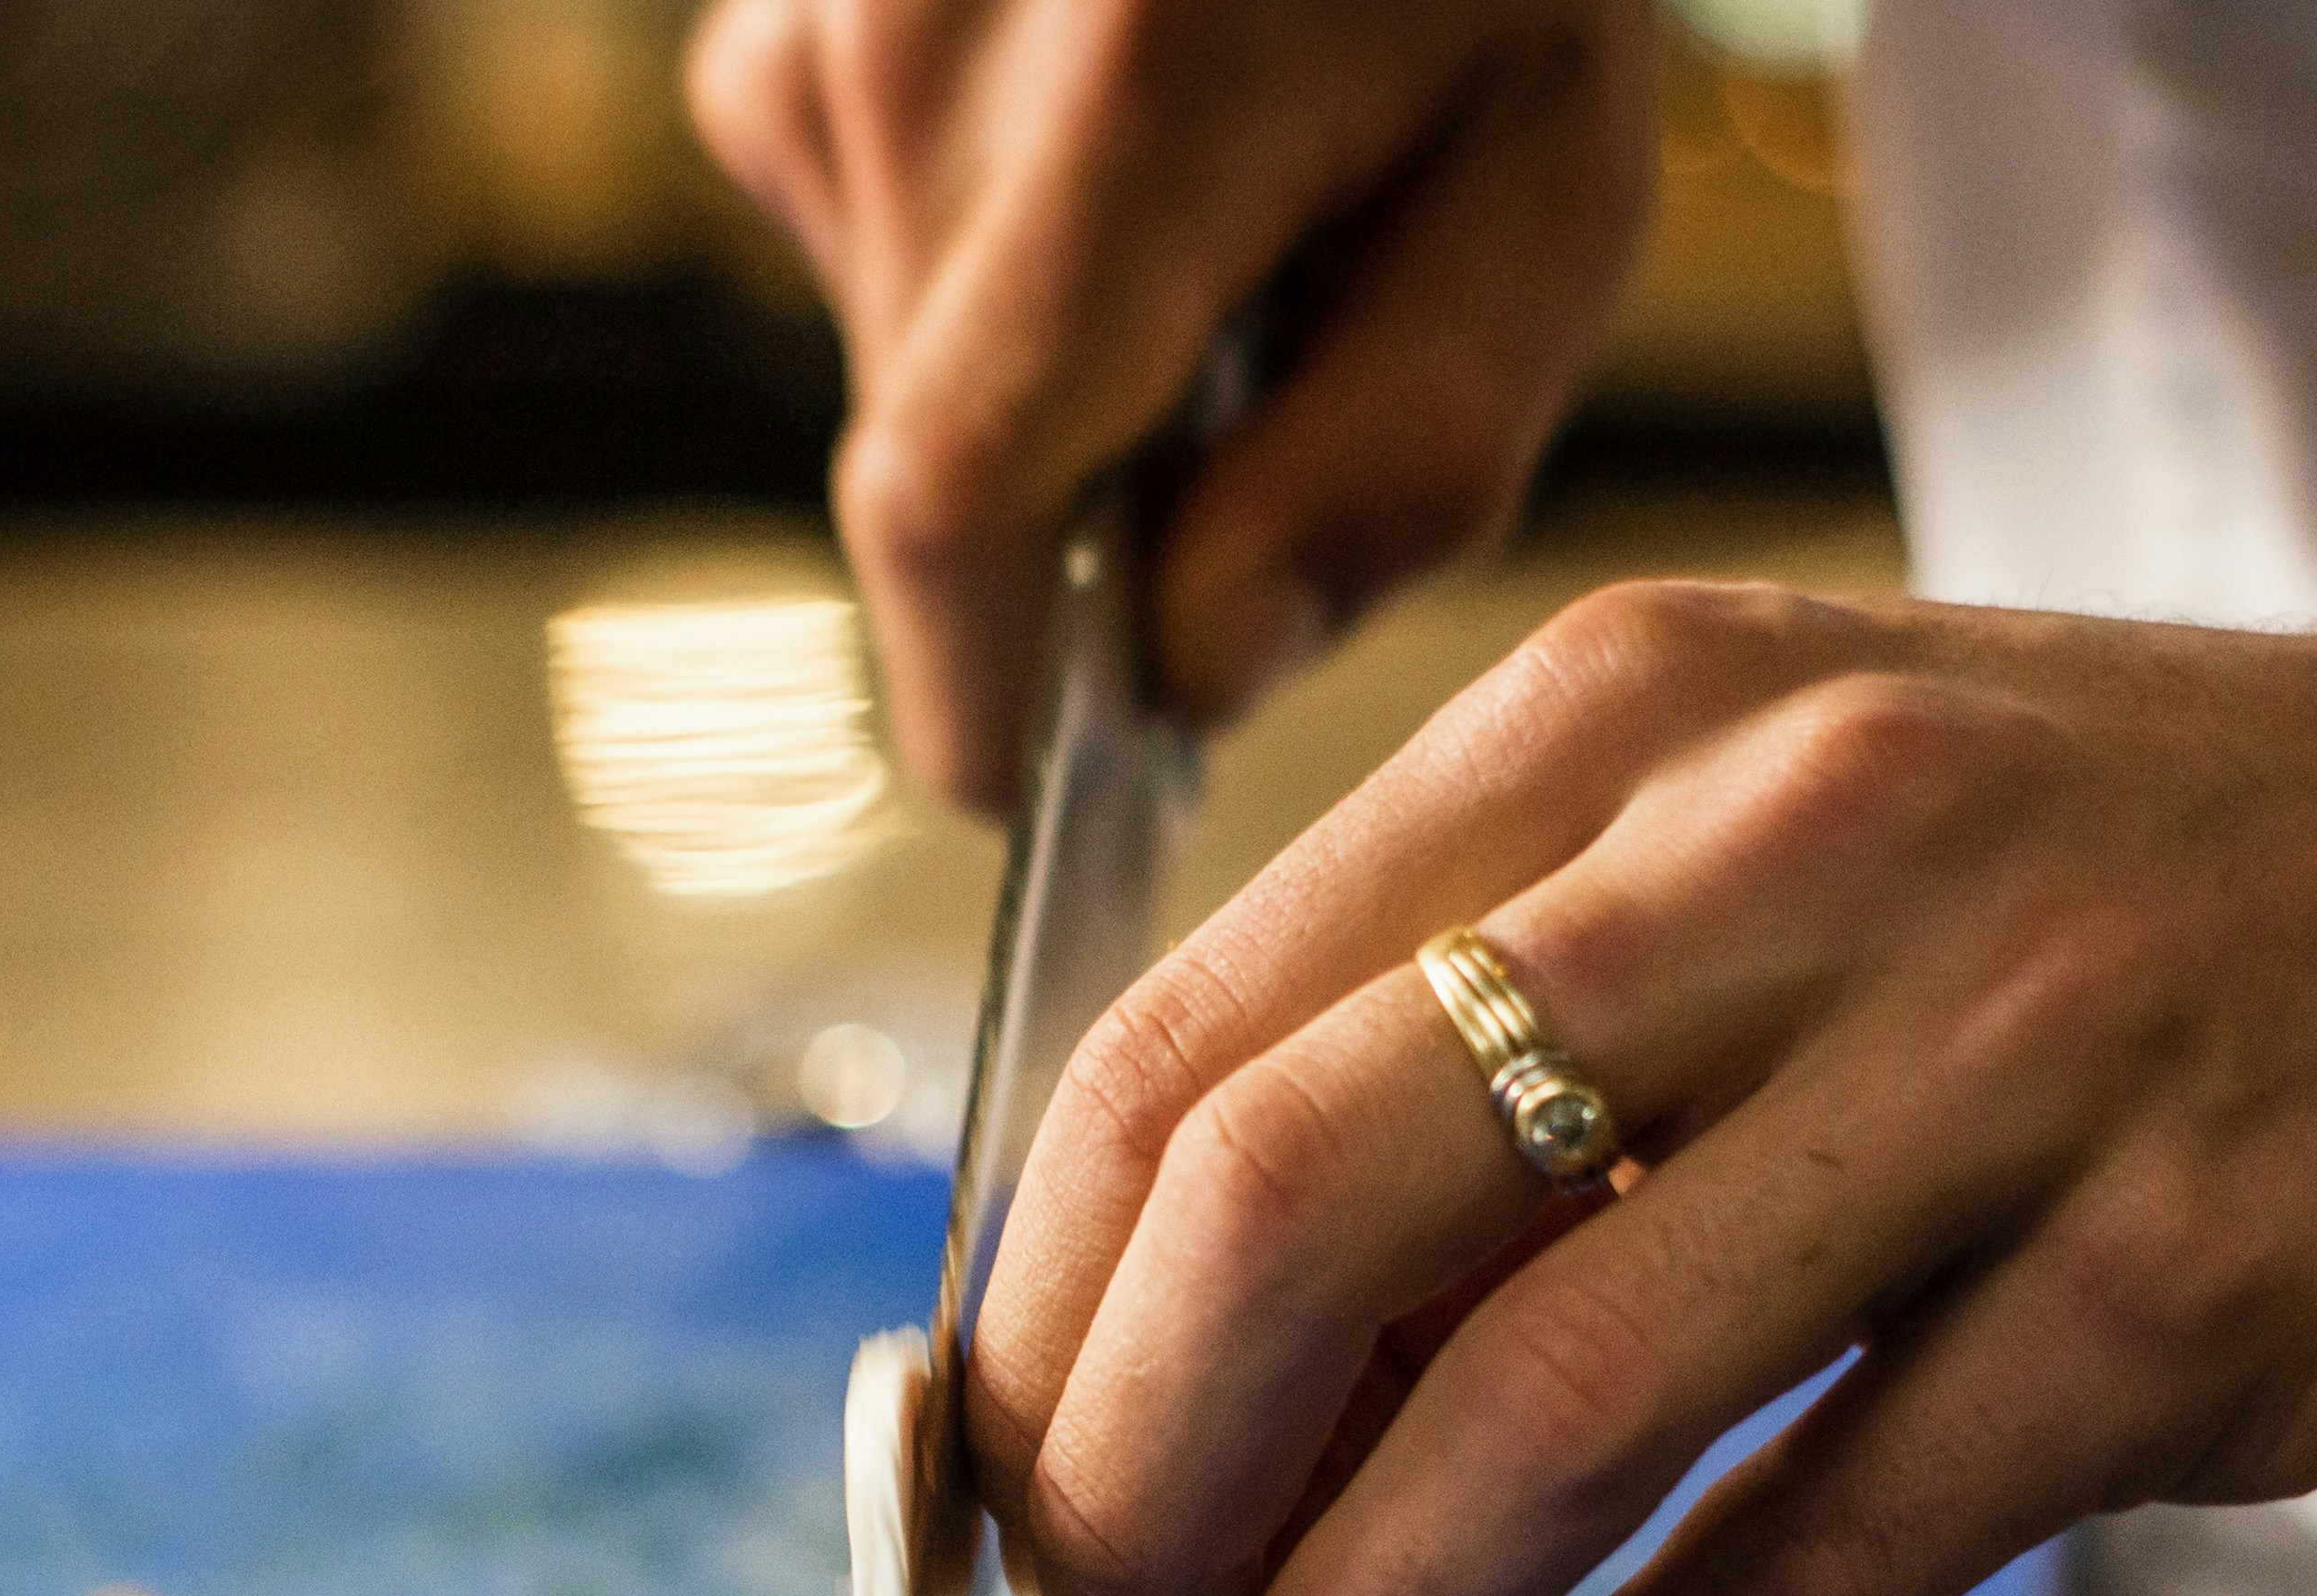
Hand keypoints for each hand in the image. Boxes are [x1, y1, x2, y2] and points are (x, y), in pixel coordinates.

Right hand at [684, 0, 1658, 808]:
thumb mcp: (1549, 176)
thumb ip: (1401, 455)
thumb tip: (1197, 669)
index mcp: (1131, 86)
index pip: (959, 498)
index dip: (987, 694)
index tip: (1044, 798)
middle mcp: (912, 49)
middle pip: (942, 470)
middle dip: (1087, 526)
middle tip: (1262, 414)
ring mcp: (811, 32)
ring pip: (906, 382)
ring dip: (1054, 395)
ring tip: (1213, 244)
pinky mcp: (767, 43)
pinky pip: (869, 272)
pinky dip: (993, 287)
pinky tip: (1114, 174)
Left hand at [966, 574, 2316, 1595]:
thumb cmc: (2130, 883)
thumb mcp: (1769, 821)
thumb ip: (1482, 1038)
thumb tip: (1178, 1383)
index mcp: (1615, 720)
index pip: (1173, 1049)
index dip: (1036, 1336)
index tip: (1010, 1529)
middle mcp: (1778, 842)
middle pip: (1295, 1223)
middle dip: (1141, 1515)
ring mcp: (2001, 1062)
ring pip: (1535, 1421)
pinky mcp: (2174, 1292)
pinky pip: (1793, 1579)